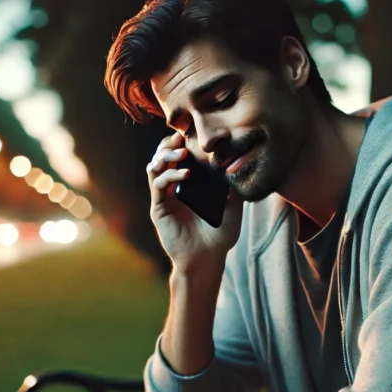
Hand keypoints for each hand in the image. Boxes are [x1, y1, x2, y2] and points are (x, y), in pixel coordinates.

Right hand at [147, 133, 242, 274]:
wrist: (208, 258)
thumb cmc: (221, 233)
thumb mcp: (233, 204)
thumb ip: (233, 184)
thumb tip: (237, 161)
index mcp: (189, 183)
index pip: (179, 155)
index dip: (181, 142)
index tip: (192, 134)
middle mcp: (173, 187)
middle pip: (161, 156)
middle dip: (169, 145)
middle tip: (182, 141)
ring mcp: (164, 197)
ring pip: (154, 167)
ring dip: (165, 156)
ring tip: (182, 154)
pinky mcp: (159, 208)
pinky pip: (157, 185)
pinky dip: (168, 176)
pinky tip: (184, 174)